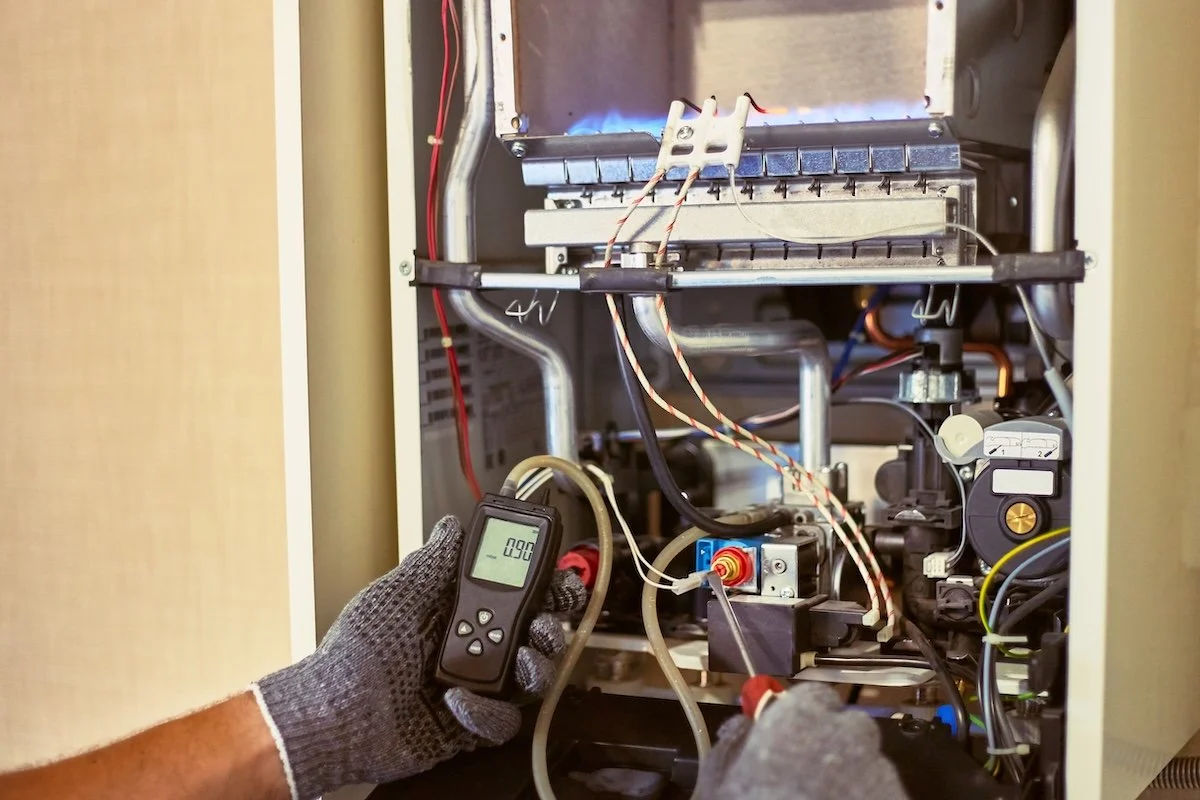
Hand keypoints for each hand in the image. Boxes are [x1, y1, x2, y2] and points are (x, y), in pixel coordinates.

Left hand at [253, 516, 586, 799]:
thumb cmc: (358, 652)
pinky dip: (486, 712)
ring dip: (535, 667)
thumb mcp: (399, 592)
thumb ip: (434, 559)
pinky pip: (502, 722)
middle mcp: (473, 648)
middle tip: (545, 624)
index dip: (545, 586)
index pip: (517, 594)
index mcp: (459, 611)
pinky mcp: (471, 726)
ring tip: (519, 661)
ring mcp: (475, 688)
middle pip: (536, 636)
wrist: (337, 714)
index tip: (558, 579)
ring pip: (531, 679)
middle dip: (552, 626)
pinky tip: (459, 701)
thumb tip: (452, 525)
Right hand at [695, 683, 909, 799]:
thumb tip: (743, 724)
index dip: (805, 715)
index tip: (792, 733)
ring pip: (868, 766)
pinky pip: (883, 795)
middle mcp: (847, 734)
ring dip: (852, 778)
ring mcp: (878, 772)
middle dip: (834, 746)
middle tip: (809, 776)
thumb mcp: (720, 777)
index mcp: (801, 717)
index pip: (816, 696)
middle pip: (849, 729)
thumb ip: (734, 741)